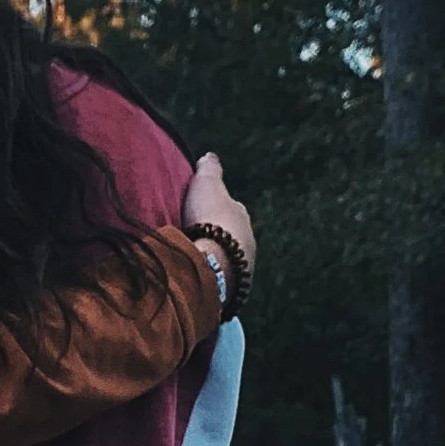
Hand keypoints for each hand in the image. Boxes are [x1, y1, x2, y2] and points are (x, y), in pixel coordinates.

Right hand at [180, 152, 254, 290]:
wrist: (215, 261)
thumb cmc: (211, 220)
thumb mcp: (207, 184)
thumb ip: (210, 169)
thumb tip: (210, 156)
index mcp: (242, 216)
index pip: (230, 209)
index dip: (216, 208)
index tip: (202, 211)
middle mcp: (248, 242)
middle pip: (231, 237)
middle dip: (218, 236)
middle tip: (197, 237)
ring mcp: (243, 268)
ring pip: (228, 260)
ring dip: (215, 259)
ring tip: (196, 260)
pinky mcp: (233, 290)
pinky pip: (221, 279)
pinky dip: (212, 276)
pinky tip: (199, 277)